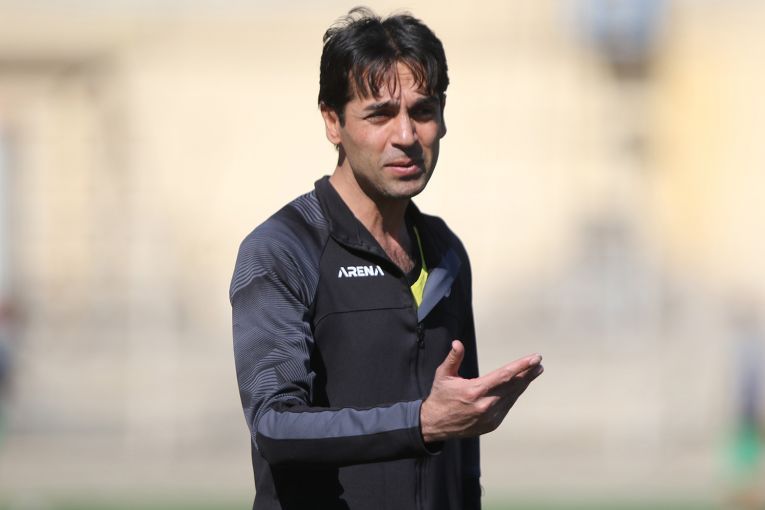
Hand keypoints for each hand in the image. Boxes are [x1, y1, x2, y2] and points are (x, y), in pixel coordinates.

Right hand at [420, 340, 543, 442]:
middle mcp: (485, 405)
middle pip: (513, 386)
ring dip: (524, 384)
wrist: (435, 424)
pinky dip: (514, 395)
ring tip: (534, 372)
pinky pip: (507, 406)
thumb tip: (457, 343)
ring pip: (512, 396)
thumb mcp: (443, 375)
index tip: (534, 359)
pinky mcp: (492, 424)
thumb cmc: (440, 397)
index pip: (504, 375)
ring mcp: (490, 417)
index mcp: (475, 391)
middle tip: (539, 363)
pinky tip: (520, 386)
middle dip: (528, 373)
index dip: (521, 366)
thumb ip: (453, 358)